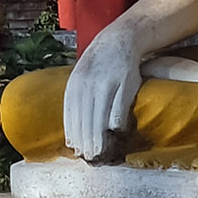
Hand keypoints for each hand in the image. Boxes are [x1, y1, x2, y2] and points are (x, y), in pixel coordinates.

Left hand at [61, 11, 151, 161]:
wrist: (119, 40)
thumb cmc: (98, 66)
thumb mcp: (81, 78)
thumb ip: (76, 101)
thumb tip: (72, 134)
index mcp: (75, 83)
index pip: (72, 113)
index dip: (74, 133)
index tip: (76, 150)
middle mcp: (89, 83)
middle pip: (85, 118)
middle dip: (86, 140)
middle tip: (89, 157)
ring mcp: (107, 82)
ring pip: (100, 116)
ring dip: (99, 136)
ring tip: (100, 151)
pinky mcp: (125, 82)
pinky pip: (119, 107)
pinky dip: (116, 121)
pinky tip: (115, 131)